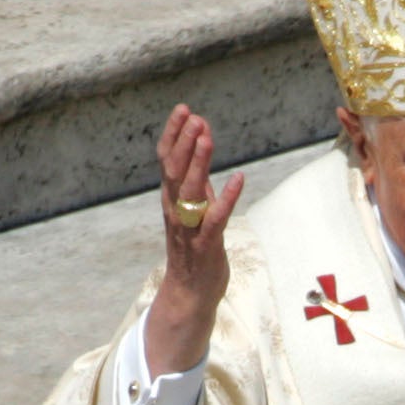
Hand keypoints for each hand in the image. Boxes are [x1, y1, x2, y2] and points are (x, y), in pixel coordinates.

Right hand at [141, 104, 245, 379]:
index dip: (174, 134)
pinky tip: (237, 179)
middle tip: (194, 116)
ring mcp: (190, 229)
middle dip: (183, 142)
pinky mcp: (207, 246)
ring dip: (198, 163)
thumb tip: (201, 148)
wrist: (189, 296)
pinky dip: (226, 198)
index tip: (184, 109)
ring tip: (207, 137)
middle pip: (175, 171)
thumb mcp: (195, 211)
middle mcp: (176, 211)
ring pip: (190, 191)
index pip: (167, 161)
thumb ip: (199, 184)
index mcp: (172, 201)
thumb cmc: (194, 251)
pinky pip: (215, 219)